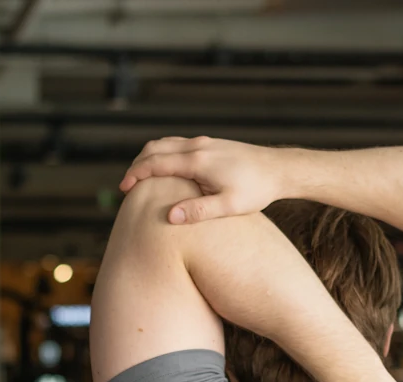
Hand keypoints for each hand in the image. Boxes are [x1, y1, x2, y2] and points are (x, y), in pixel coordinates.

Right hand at [120, 137, 289, 223]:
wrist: (279, 170)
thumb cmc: (256, 190)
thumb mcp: (229, 206)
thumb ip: (199, 211)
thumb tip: (170, 217)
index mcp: (197, 160)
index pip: (155, 163)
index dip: (135, 175)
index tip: (123, 190)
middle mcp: (198, 146)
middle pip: (154, 148)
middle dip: (136, 166)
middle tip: (126, 187)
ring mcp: (204, 143)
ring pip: (165, 143)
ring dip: (148, 158)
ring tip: (141, 180)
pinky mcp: (211, 145)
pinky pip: (177, 145)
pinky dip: (162, 155)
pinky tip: (165, 172)